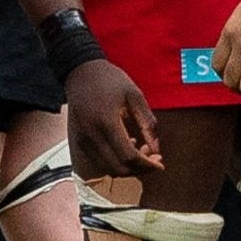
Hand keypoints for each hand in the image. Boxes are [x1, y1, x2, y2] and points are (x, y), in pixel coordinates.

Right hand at [65, 58, 160, 176]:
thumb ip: (147, 123)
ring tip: (141, 152)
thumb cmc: (111, 80)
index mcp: (106, 121)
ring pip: (108, 168)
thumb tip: (157, 149)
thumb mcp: (135, 95)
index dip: (146, 165)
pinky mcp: (79, 141)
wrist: (81, 72)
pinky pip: (99, 162)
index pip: (128, 156)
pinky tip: (125, 147)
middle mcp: (92, 135)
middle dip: (139, 169)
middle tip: (153, 160)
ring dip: (128, 168)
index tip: (160, 163)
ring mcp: (83, 140)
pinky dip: (115, 162)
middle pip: (118, 168)